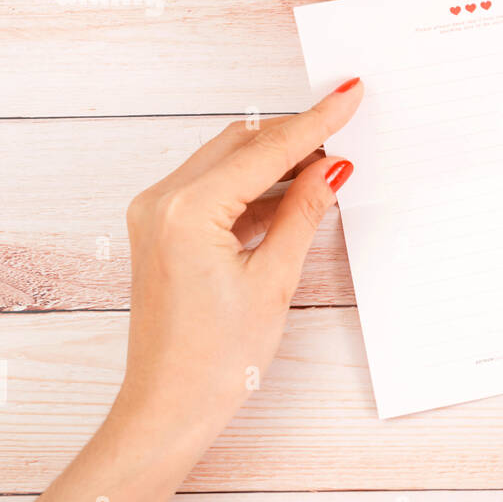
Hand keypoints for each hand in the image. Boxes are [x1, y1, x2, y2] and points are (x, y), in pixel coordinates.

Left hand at [117, 76, 362, 442]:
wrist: (168, 407)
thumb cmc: (215, 360)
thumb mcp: (273, 280)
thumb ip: (303, 213)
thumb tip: (331, 169)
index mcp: (187, 210)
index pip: (265, 150)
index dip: (315, 122)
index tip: (348, 94)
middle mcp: (161, 201)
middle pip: (241, 143)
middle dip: (295, 136)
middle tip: (345, 128)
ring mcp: (155, 214)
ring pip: (226, 161)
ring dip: (275, 160)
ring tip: (327, 166)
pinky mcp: (160, 229)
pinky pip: (213, 188)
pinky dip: (253, 186)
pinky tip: (292, 193)